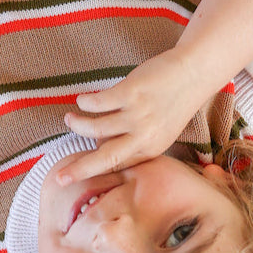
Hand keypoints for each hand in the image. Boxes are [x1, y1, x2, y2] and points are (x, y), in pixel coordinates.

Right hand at [57, 47, 206, 184]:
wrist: (193, 73)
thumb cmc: (173, 103)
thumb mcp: (160, 132)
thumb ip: (137, 144)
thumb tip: (102, 147)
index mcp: (151, 149)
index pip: (116, 166)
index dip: (93, 171)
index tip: (72, 177)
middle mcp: (144, 136)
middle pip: (105, 158)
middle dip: (80, 169)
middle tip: (59, 178)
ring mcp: (137, 114)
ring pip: (97, 128)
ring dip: (78, 125)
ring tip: (69, 119)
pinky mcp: (131, 92)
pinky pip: (99, 102)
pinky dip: (85, 103)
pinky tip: (80, 101)